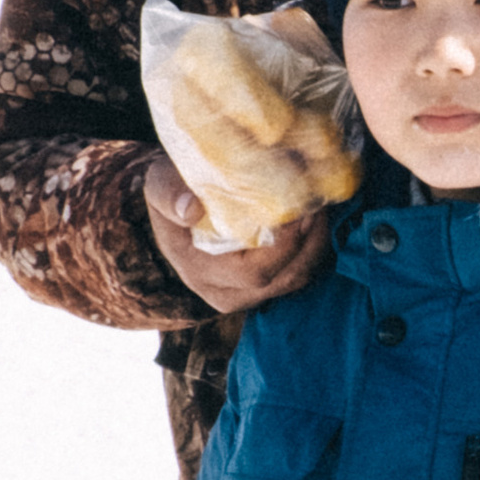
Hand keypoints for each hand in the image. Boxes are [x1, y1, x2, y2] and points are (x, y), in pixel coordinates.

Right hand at [143, 153, 333, 312]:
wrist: (179, 207)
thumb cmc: (173, 192)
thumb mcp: (160, 185)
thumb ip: (169, 195)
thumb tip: (191, 210)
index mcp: (199, 271)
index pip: (251, 272)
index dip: (282, 245)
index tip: (297, 210)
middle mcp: (223, 292)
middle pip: (281, 279)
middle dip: (306, 243)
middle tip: (316, 206)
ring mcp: (247, 294)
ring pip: (295, 280)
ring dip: (314, 245)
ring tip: (319, 209)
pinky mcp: (266, 286)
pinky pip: (300, 274)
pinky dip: (312, 249)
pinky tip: (315, 220)